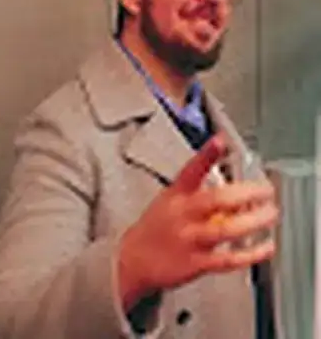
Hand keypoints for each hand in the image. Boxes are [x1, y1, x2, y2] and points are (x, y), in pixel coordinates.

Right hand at [118, 133, 277, 311]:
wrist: (133, 259)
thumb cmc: (155, 227)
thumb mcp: (169, 200)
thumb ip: (197, 192)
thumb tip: (231, 186)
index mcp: (175, 196)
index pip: (190, 170)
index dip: (206, 155)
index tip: (219, 140)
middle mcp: (182, 214)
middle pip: (215, 200)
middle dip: (245, 193)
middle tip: (265, 190)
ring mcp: (188, 239)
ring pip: (225, 229)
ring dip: (252, 222)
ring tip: (269, 214)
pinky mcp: (195, 263)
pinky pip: (227, 259)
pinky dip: (250, 254)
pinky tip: (264, 247)